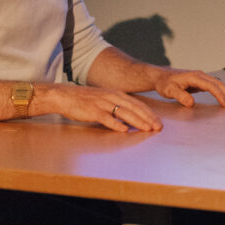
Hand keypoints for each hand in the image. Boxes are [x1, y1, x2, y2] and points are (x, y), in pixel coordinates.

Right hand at [38, 82, 161, 131]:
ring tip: (146, 129)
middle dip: (148, 118)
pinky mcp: (93, 111)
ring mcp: (103, 104)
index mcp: (116, 94)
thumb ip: (117, 107)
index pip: (137, 104)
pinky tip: (124, 130)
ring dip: (137, 121)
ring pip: (124, 113)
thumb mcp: (105, 100)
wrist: (66, 96)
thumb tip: (131, 119)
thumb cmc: (86, 100)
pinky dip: (116, 124)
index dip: (149, 114)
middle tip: (157, 128)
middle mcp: (112, 97)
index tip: (158, 122)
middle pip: (134, 108)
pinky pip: (107, 118)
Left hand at [152, 68, 224, 107]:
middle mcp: (200, 76)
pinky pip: (214, 87)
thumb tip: (191, 102)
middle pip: (218, 84)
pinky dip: (221, 92)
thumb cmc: (164, 83)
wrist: (161, 77)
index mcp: (194, 77)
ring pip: (218, 84)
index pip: (210, 85)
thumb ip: (180, 96)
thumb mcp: (169, 90)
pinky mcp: (200, 82)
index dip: (219, 95)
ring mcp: (201, 78)